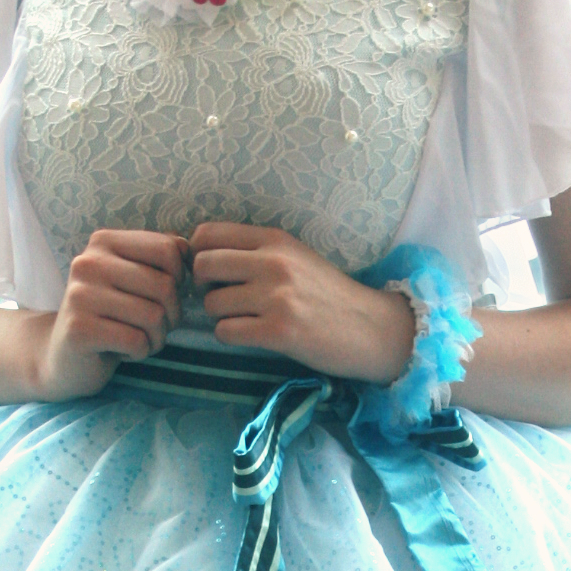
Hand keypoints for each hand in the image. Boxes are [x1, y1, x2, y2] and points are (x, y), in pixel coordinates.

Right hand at [32, 229, 185, 399]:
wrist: (63, 357)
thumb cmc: (109, 316)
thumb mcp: (132, 279)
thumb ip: (157, 258)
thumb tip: (185, 246)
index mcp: (103, 242)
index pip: (167, 250)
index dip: (178, 279)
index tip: (162, 297)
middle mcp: (88, 263)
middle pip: (165, 286)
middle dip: (171, 315)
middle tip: (153, 327)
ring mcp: (80, 295)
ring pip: (154, 316)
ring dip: (156, 337)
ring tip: (138, 340)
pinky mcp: (79, 329)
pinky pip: (136, 341)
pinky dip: (140, 352)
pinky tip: (121, 351)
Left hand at [188, 223, 415, 384]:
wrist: (370, 327)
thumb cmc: (328, 294)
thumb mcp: (296, 257)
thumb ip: (256, 251)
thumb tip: (203, 256)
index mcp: (275, 239)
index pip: (208, 234)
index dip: (199, 254)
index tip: (213, 272)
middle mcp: (273, 263)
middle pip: (203, 266)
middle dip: (204, 286)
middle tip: (222, 297)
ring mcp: (276, 297)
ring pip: (212, 304)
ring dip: (220, 316)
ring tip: (245, 319)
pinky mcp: (279, 331)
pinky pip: (226, 332)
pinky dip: (231, 337)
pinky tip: (252, 335)